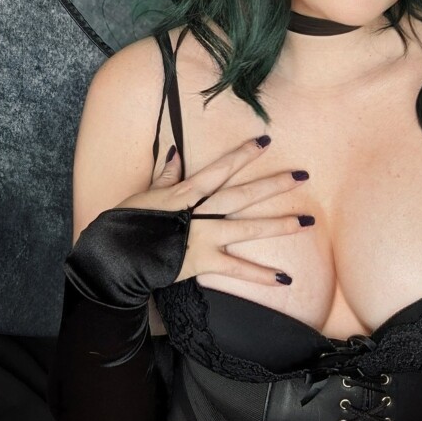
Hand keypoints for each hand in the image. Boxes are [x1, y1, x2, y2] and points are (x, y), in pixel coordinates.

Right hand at [117, 136, 312, 286]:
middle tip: (302, 176)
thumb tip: (176, 153)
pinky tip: (284, 279)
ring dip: (279, 225)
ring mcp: (202, 238)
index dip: (242, 154)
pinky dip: (260, 276)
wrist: (114, 260)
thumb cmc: (127, 224)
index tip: (264, 142)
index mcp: (185, 194)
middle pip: (242, 195)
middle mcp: (199, 213)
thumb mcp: (145, 195)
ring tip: (306, 222)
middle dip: (273, 185)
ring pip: (247, 229)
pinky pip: (236, 270)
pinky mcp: (202, 263)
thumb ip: (165, 176)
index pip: (219, 169)